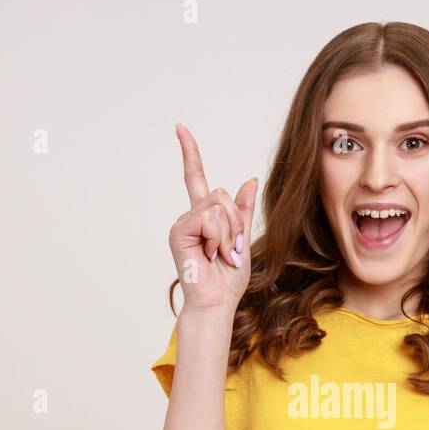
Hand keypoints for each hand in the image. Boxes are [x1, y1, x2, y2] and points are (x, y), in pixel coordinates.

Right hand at [168, 122, 257, 312]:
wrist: (218, 301)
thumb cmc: (228, 277)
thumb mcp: (242, 238)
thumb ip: (243, 210)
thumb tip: (250, 179)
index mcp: (204, 216)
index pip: (196, 177)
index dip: (190, 152)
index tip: (180, 128)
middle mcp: (190, 216)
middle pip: (221, 194)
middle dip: (235, 222)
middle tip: (229, 249)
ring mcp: (182, 223)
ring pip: (217, 206)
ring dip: (228, 233)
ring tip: (219, 254)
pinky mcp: (178, 232)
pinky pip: (209, 218)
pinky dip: (218, 237)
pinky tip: (209, 255)